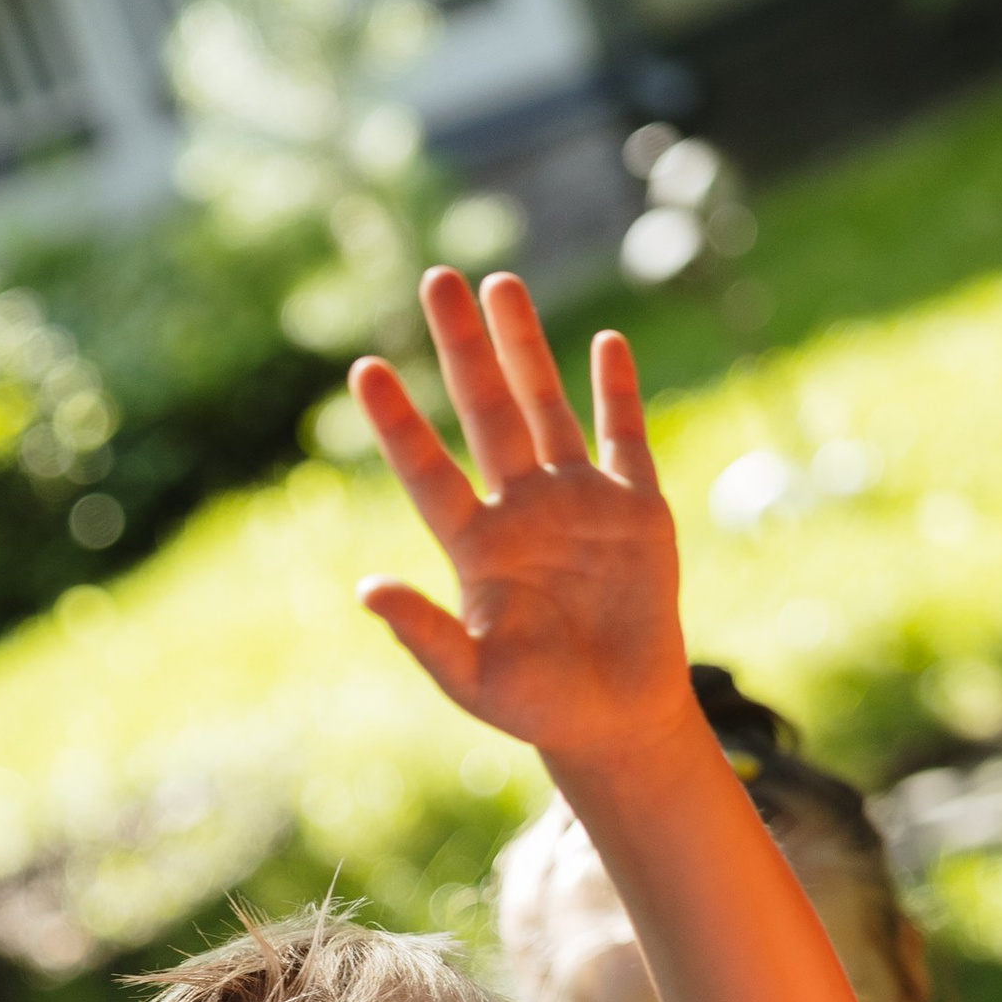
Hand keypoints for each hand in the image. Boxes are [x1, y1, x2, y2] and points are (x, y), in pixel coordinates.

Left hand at [353, 268, 691, 780]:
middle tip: (437, 278)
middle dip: (463, 347)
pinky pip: (624, 439)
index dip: (399, 423)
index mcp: (476, 548)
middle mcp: (523, 511)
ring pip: (546, 407)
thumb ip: (423, 635)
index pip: (427, 471)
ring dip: (525, 347)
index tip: (364, 369)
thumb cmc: (537, 708)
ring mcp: (580, 504)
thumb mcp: (471, 680)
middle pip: (487, 412)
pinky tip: (604, 341)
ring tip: (500, 283)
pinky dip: (618, 392)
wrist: (616, 723)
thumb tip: (366, 589)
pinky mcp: (637, 511)